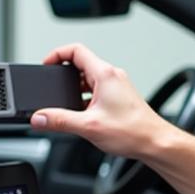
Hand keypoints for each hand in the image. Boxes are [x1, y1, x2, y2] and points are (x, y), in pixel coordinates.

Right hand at [30, 44, 168, 159]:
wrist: (155, 143)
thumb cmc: (133, 131)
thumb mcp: (89, 126)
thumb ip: (59, 121)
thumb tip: (39, 118)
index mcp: (105, 74)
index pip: (76, 50)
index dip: (56, 54)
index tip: (45, 65)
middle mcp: (112, 76)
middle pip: (80, 64)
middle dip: (63, 76)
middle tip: (51, 88)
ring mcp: (117, 86)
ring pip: (88, 79)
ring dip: (74, 89)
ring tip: (65, 105)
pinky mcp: (119, 98)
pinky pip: (96, 91)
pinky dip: (84, 99)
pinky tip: (81, 115)